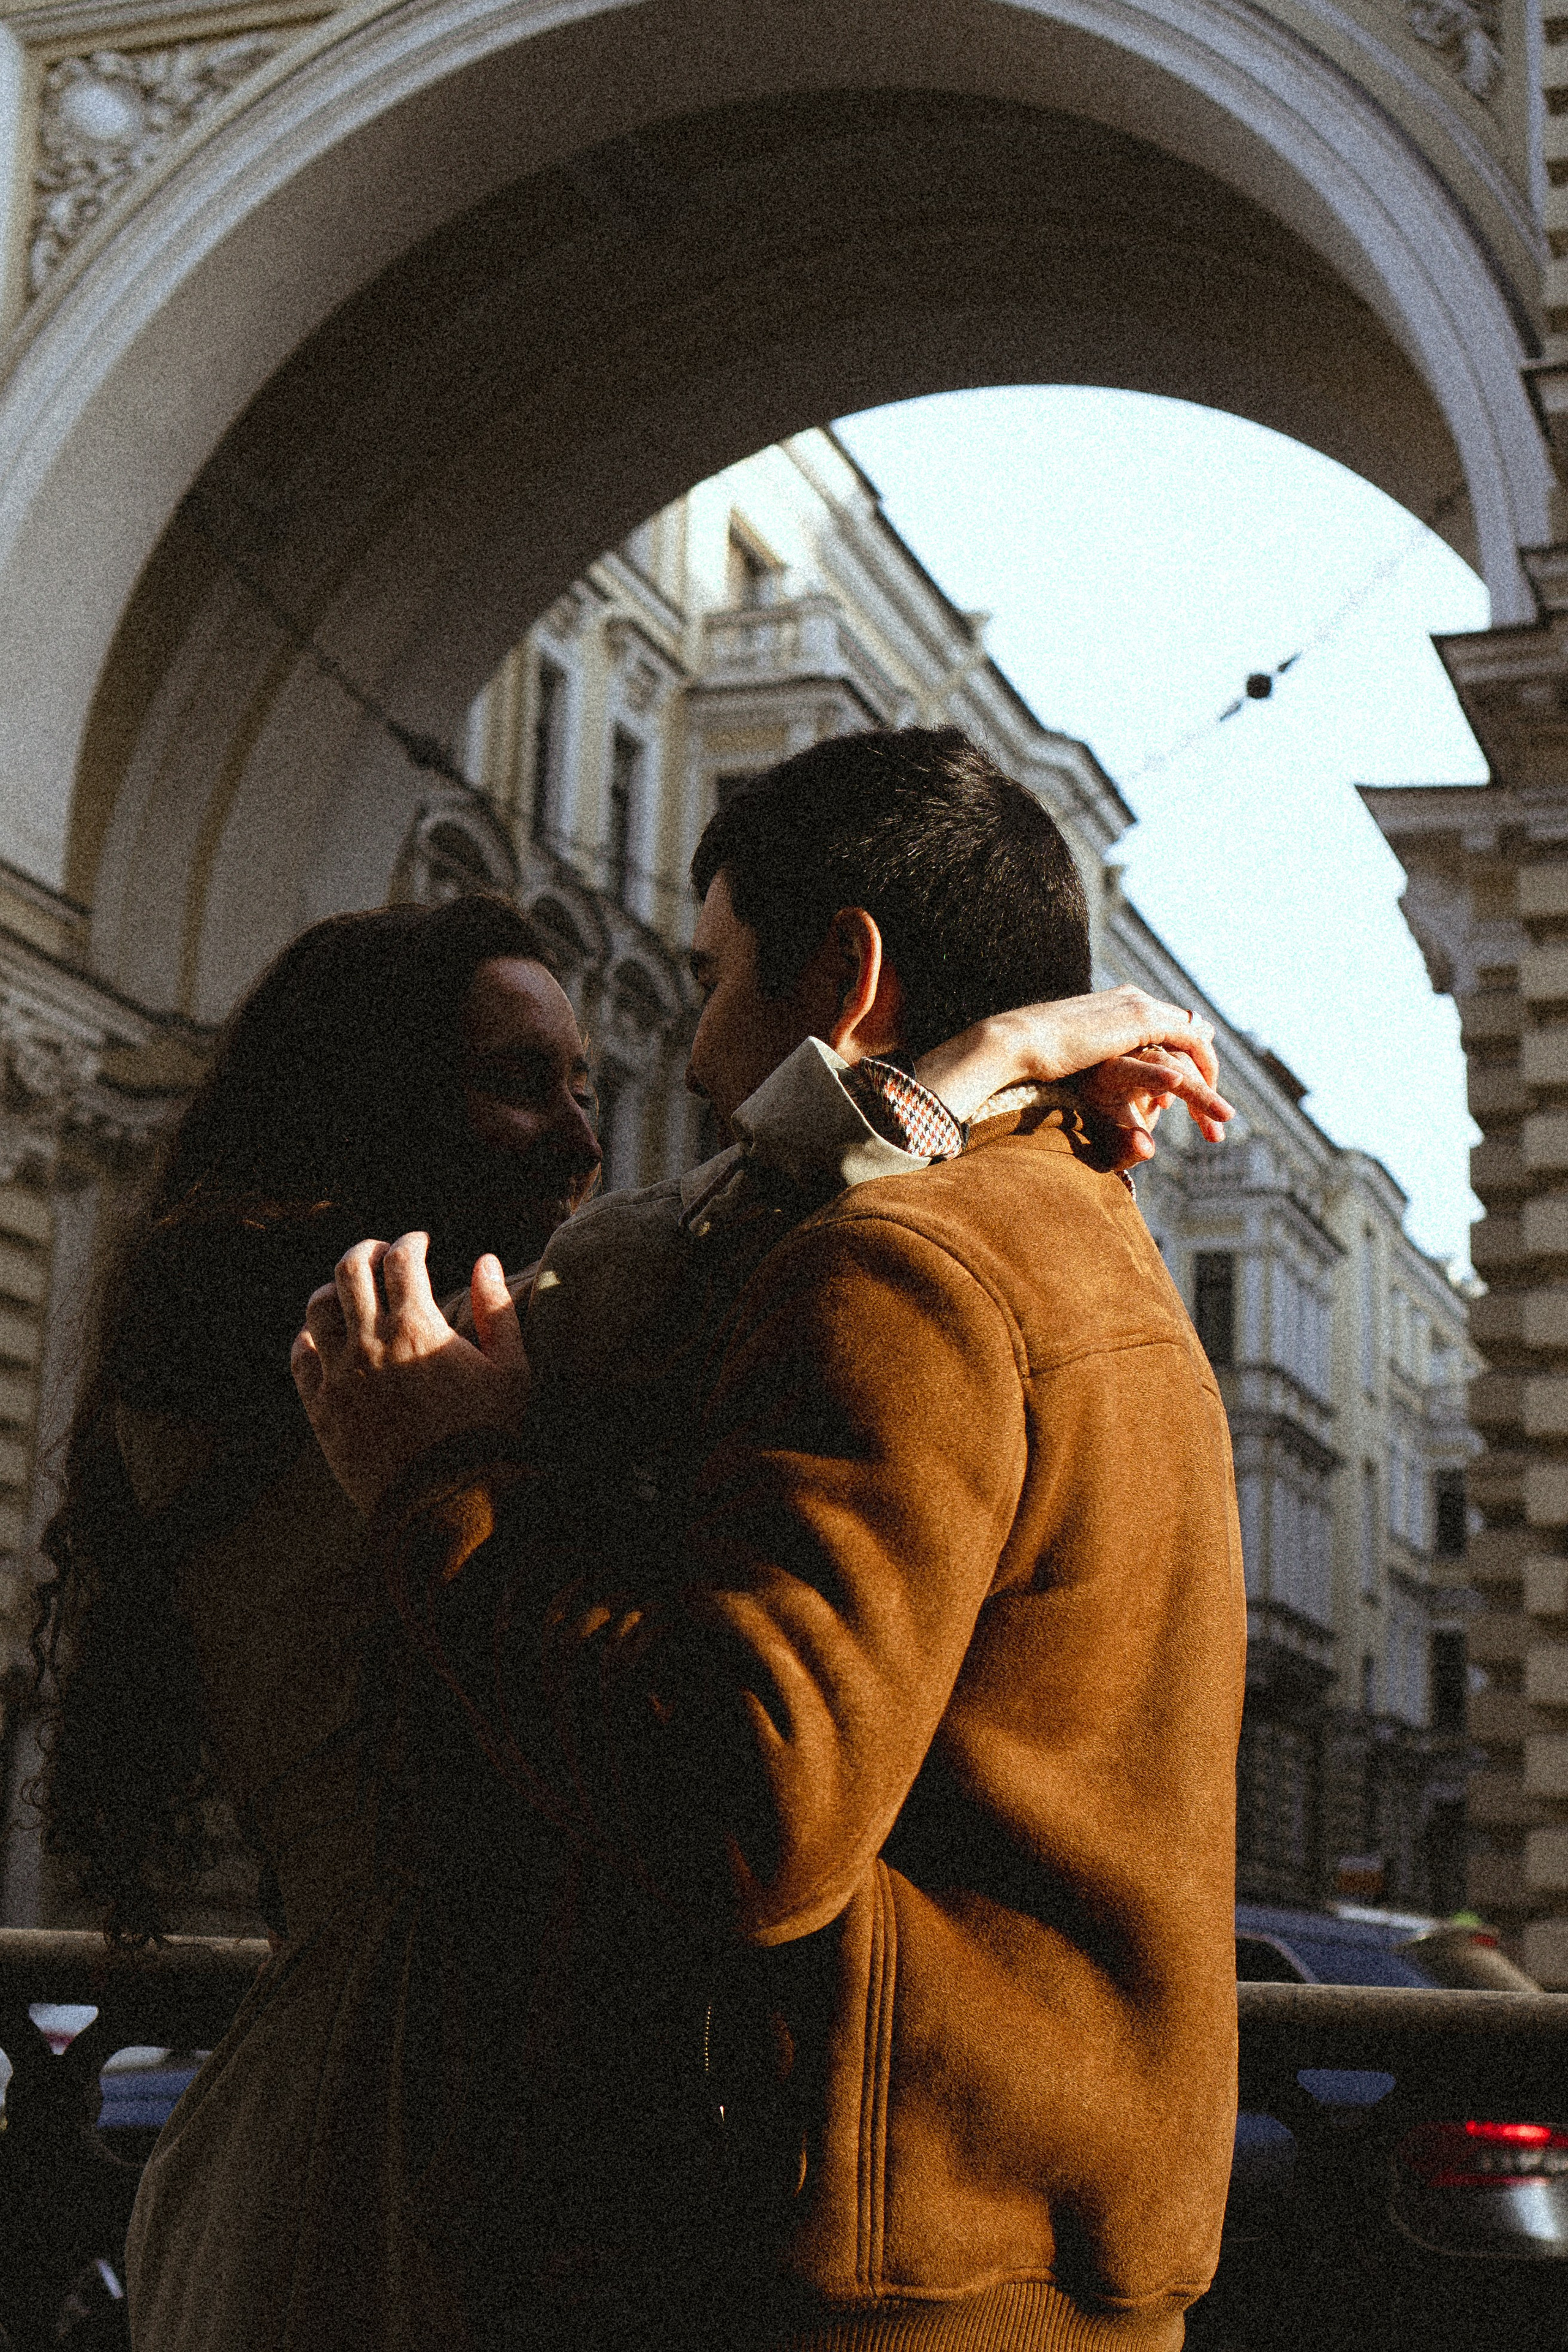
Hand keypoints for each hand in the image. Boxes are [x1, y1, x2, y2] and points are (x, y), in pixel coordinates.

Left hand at [291, 1234, 530, 1513]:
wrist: (449, 1507)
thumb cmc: (491, 1439)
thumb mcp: (512, 1371)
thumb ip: (498, 1311)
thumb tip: (485, 1261)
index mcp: (418, 1328)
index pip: (402, 1258)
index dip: (411, 1242)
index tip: (421, 1243)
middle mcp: (371, 1344)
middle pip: (349, 1270)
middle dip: (366, 1252)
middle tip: (382, 1254)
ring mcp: (340, 1377)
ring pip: (317, 1309)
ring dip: (334, 1291)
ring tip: (351, 1293)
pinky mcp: (322, 1411)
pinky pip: (300, 1359)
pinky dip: (309, 1338)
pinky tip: (324, 1338)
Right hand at [915, 987, 1232, 1138]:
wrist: (1017, 1041)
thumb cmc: (1032, 1058)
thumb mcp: (1074, 1062)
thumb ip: (1098, 1061)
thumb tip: (1097, 1077)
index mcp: (1117, 1009)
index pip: (1167, 1029)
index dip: (1187, 1060)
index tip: (1193, 1092)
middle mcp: (1132, 1001)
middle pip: (1186, 1032)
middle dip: (1206, 1071)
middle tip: (1219, 1109)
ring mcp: (1137, 1006)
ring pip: (1191, 1039)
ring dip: (1208, 1079)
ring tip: (1221, 1114)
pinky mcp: (1139, 1018)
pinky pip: (1184, 1039)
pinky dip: (1200, 1064)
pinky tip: (1204, 1090)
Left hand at [1078, 1045, 1232, 1168]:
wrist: (1108, 1125)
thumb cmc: (1106, 1137)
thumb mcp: (1110, 1148)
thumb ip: (1125, 1148)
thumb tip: (1148, 1149)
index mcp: (1106, 1074)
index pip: (1128, 1068)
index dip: (1150, 1074)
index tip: (1176, 1081)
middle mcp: (1129, 1057)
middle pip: (1169, 1061)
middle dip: (1198, 1090)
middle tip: (1222, 1122)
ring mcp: (1151, 1054)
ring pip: (1187, 1061)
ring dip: (1206, 1094)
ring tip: (1215, 1135)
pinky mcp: (1167, 1059)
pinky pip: (1193, 1065)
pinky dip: (1205, 1092)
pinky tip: (1206, 1123)